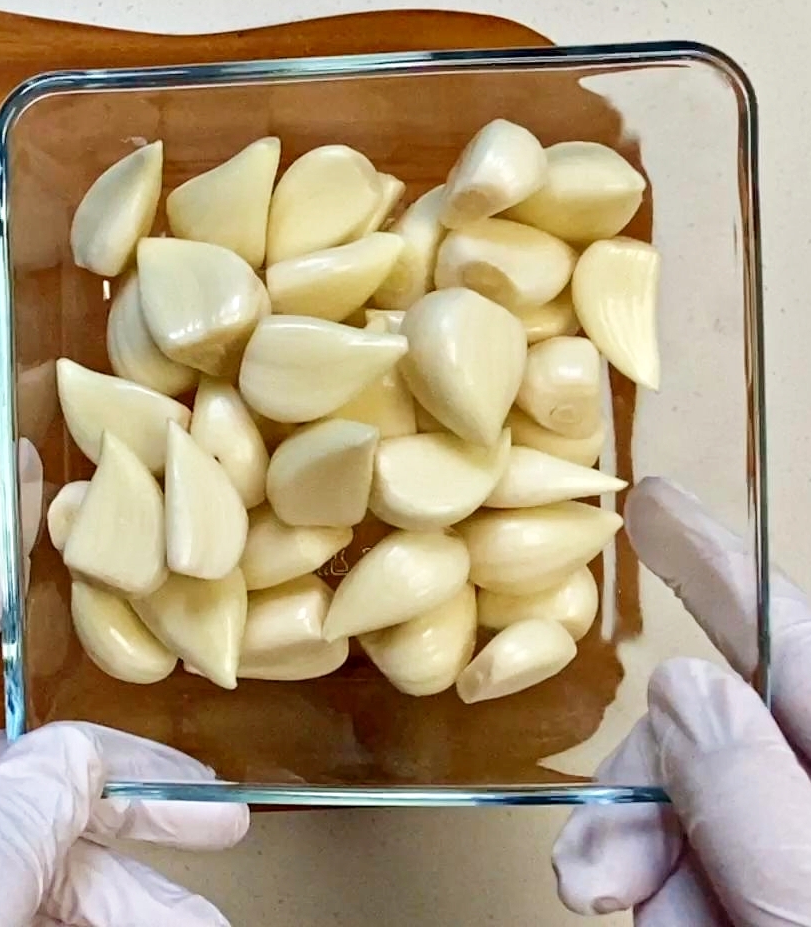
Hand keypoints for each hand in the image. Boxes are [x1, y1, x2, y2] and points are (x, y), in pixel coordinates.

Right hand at [552, 478, 810, 924]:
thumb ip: (760, 802)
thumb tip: (691, 688)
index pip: (801, 642)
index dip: (721, 566)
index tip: (654, 504)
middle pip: (728, 737)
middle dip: (651, 795)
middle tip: (597, 877)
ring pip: (704, 816)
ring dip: (657, 872)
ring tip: (657, 926)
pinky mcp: (789, 892)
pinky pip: (711, 874)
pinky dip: (679, 902)